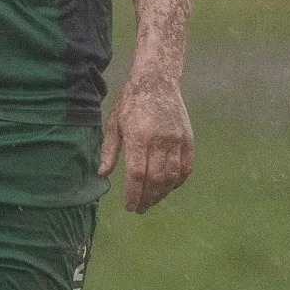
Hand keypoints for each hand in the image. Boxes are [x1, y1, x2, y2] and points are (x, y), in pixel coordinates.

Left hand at [99, 74, 193, 212]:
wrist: (157, 81)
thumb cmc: (131, 102)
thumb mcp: (113, 122)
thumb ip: (109, 149)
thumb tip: (102, 173)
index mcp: (138, 137)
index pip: (137, 174)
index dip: (134, 194)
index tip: (129, 206)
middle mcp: (159, 140)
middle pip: (155, 179)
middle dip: (147, 198)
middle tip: (140, 208)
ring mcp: (177, 140)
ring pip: (172, 176)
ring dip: (162, 193)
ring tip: (152, 201)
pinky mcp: (188, 139)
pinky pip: (186, 167)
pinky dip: (178, 181)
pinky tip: (168, 187)